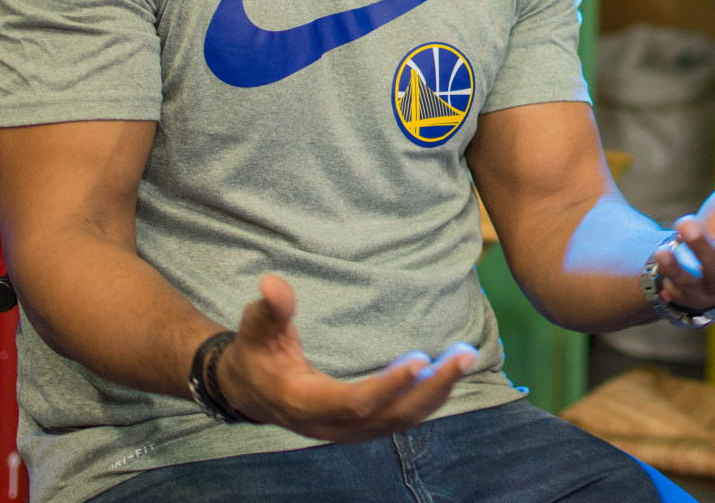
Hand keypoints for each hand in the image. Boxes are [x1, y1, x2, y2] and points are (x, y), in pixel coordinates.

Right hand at [215, 274, 476, 442]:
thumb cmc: (255, 355)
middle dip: (429, 388)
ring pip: (401, 420)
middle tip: (463, 355)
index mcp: (305, 404)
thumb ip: (269, 310)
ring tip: (464, 358)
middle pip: (390, 416)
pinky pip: (401, 417)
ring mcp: (349, 430)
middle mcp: (332, 425)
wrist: (251, 390)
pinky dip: (427, 397)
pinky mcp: (362, 425)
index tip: (419, 359)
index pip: (355, 402)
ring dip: (436, 392)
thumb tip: (273, 284)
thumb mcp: (255, 329)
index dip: (387, 385)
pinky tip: (447, 371)